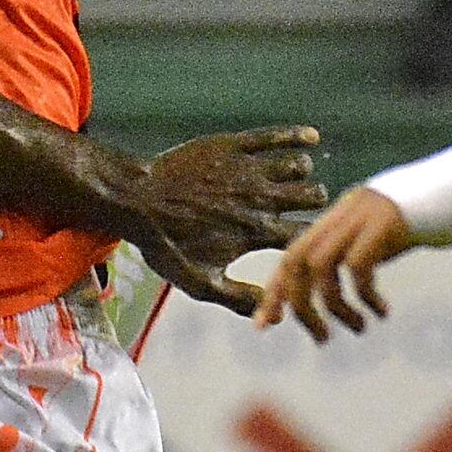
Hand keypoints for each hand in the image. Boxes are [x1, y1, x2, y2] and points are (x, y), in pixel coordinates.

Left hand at [119, 126, 325, 312]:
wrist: (136, 200)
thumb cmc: (167, 244)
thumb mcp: (201, 282)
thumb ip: (240, 298)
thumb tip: (276, 314)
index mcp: (255, 232)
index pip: (304, 236)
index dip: (314, 238)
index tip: (314, 240)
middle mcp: (258, 199)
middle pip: (310, 197)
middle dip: (312, 202)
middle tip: (305, 203)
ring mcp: (247, 170)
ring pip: (297, 167)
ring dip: (300, 173)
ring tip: (294, 176)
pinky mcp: (233, 146)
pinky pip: (276, 137)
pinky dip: (298, 136)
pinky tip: (311, 137)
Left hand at [250, 189, 416, 341]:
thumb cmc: (433, 215)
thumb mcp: (386, 235)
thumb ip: (360, 250)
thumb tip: (342, 285)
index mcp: (338, 217)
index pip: (291, 255)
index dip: (274, 291)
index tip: (266, 325)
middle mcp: (343, 214)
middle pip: (296, 262)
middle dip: (298, 304)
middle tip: (321, 338)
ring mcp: (362, 216)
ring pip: (320, 267)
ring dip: (335, 308)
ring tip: (359, 328)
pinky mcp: (385, 223)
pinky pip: (357, 268)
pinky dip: (364, 296)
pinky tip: (382, 312)